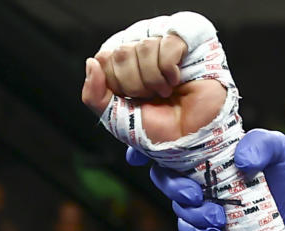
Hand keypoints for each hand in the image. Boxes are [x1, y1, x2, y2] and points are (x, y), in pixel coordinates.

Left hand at [82, 39, 223, 142]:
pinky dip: (169, 70)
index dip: (117, 85)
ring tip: (167, 91)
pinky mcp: (186, 37)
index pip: (104, 58)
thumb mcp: (118, 121)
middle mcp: (141, 47)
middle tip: (153, 97)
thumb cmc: (161, 129)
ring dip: (154, 80)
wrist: (193, 139)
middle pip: (120, 52)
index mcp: (123, 64)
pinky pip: (166, 43)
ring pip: (142, 47)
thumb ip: (95, 97)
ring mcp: (162, 39)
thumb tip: (91, 63)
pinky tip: (178, 80)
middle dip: (136, 86)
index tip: (134, 100)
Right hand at [125, 129, 284, 230]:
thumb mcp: (279, 151)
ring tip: (216, 218)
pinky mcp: (205, 223)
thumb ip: (263, 145)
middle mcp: (199, 170)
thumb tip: (241, 160)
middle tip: (195, 195)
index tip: (137, 156)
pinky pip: (186, 228)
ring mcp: (201, 198)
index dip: (146, 145)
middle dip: (172, 186)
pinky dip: (195, 230)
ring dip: (189, 212)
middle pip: (163, 174)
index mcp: (208, 145)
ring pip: (175, 204)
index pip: (170, 139)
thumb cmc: (284, 177)